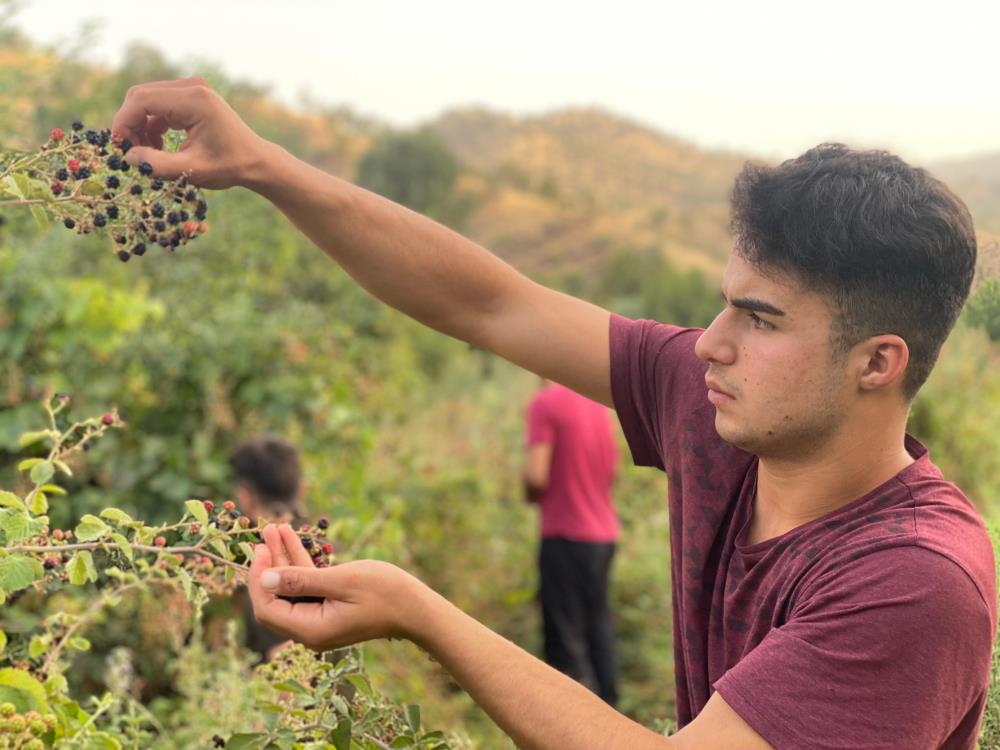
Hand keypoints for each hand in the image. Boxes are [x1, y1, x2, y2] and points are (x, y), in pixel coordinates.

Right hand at [110, 77, 270, 188]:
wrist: (255, 161)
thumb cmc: (230, 167)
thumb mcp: (193, 170)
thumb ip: (159, 164)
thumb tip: (128, 156)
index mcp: (195, 100)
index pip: (142, 100)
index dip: (123, 122)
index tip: (118, 147)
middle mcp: (192, 87)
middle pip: (141, 96)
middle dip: (130, 124)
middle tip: (130, 153)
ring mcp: (191, 89)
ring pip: (147, 101)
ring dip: (140, 126)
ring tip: (148, 154)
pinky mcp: (190, 97)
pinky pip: (158, 106)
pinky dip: (151, 126)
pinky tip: (157, 147)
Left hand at [248, 524, 425, 650]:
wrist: (416, 608)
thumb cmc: (384, 593)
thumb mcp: (341, 581)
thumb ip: (300, 581)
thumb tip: (265, 579)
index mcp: (310, 629)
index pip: (267, 607)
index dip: (259, 578)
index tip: (261, 549)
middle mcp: (310, 630)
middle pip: (276, 598)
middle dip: (269, 563)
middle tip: (265, 532)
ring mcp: (320, 621)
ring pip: (291, 590)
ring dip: (284, 559)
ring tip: (277, 528)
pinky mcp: (330, 611)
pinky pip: (308, 589)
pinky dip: (301, 566)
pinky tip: (294, 540)